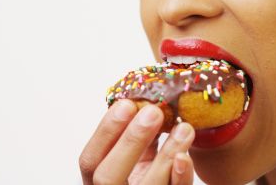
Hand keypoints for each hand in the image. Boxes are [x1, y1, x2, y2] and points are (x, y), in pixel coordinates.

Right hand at [79, 99, 194, 184]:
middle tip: (153, 111)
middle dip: (130, 141)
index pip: (90, 160)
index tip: (126, 103)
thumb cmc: (145, 176)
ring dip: (166, 153)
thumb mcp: (131, 159)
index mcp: (100, 181)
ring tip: (184, 128)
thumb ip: (132, 138)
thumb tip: (143, 100)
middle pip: (109, 176)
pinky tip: (185, 156)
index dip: (105, 132)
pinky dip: (181, 176)